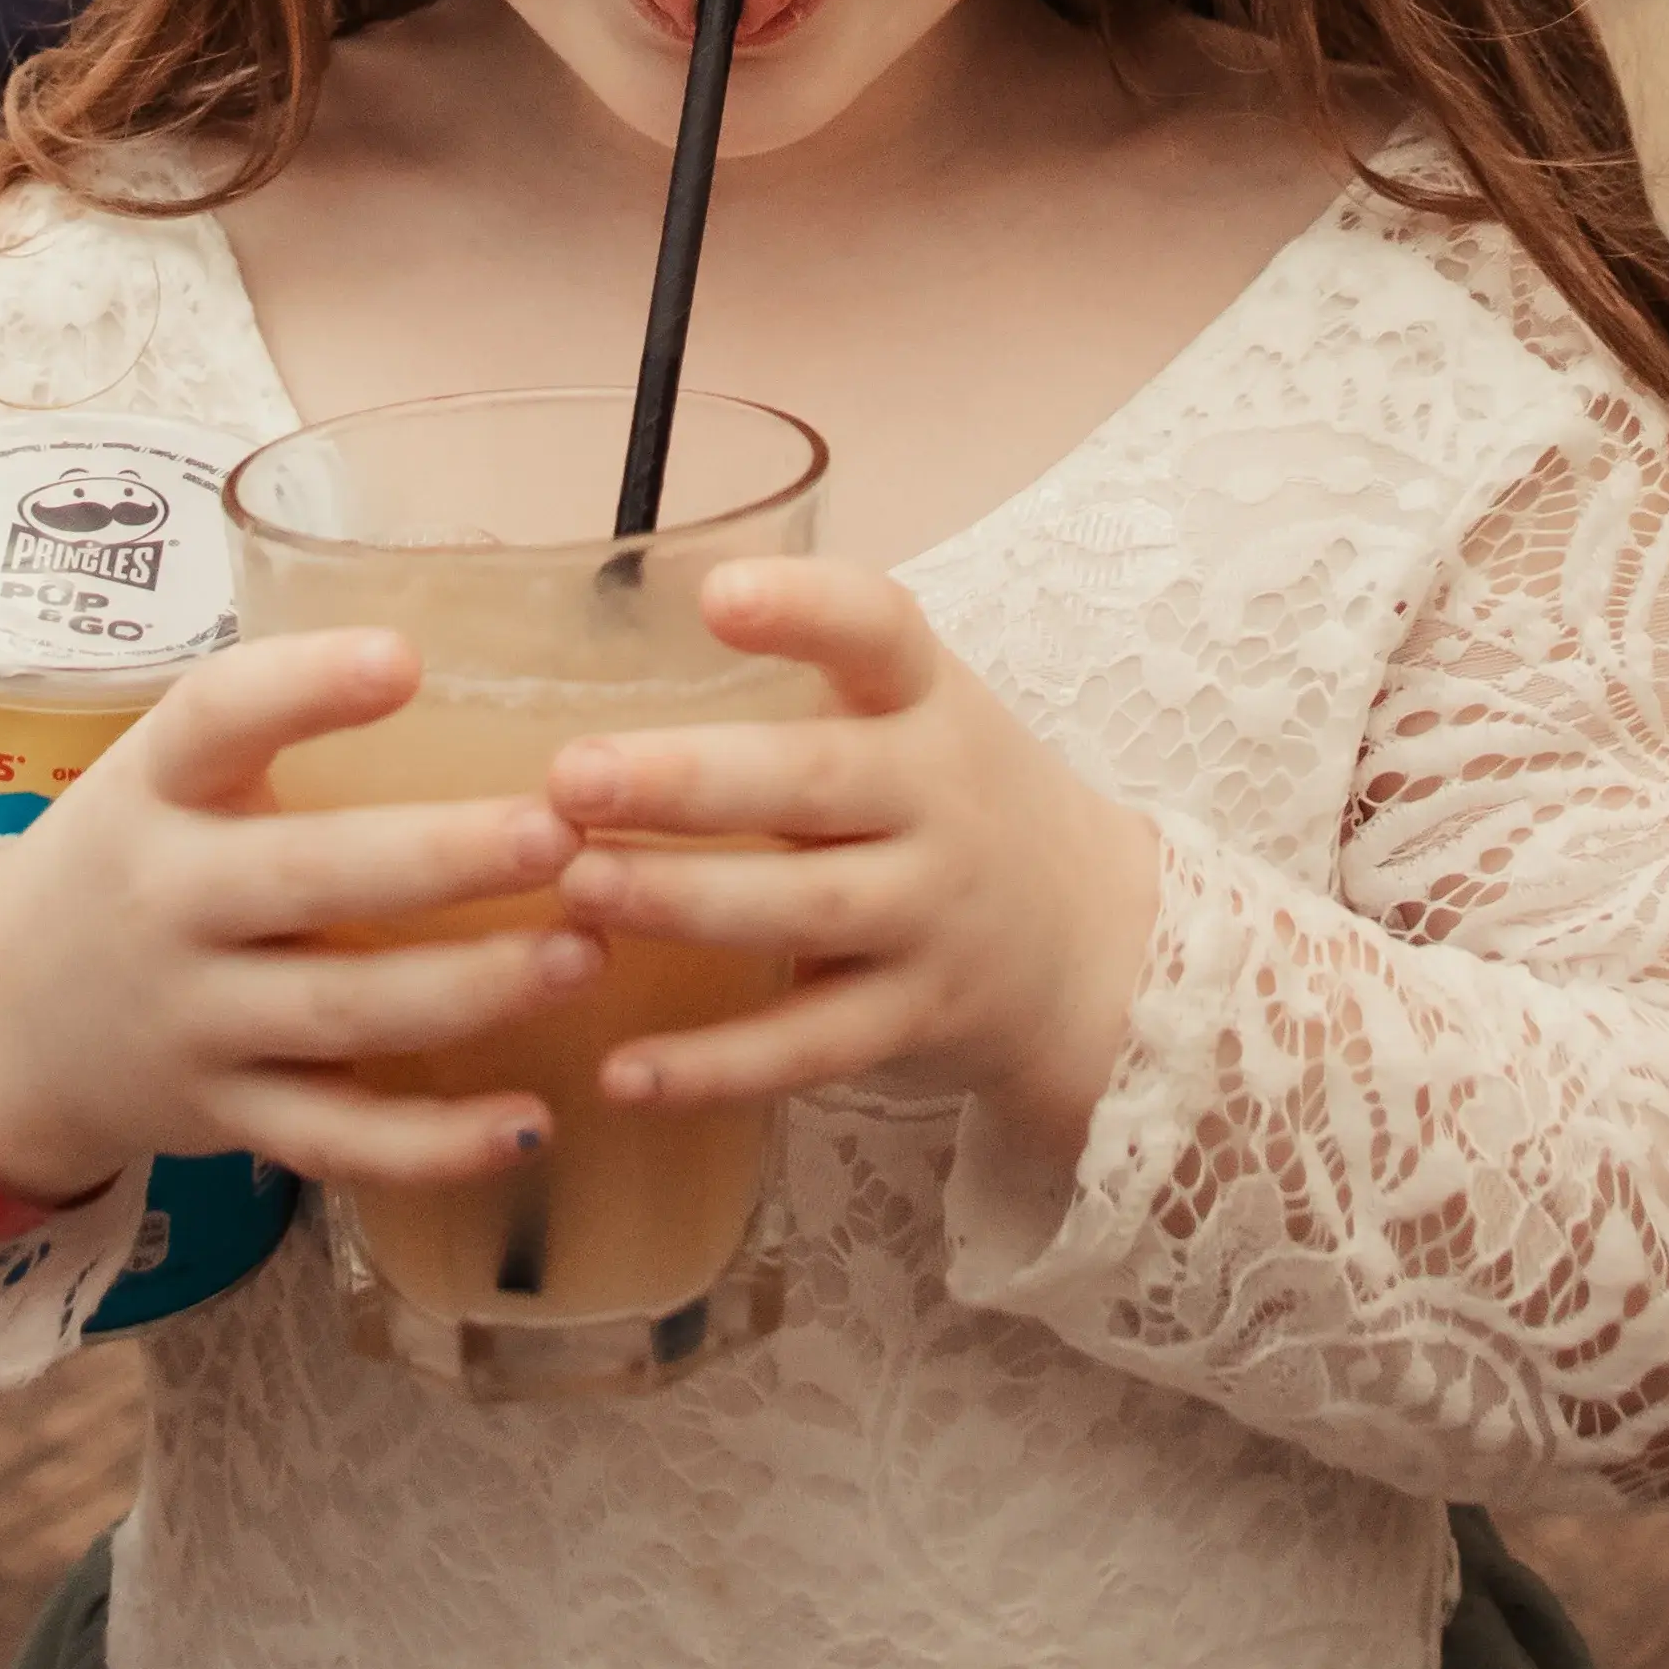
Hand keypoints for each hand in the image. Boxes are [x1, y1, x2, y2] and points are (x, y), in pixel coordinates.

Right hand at [0, 628, 595, 1210]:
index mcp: (154, 789)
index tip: (405, 658)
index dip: (303, 686)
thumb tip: (480, 608)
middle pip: (305, 879)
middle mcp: (168, 901)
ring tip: (585, 954)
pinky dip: (434, 1145)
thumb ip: (281, 720)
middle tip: (559, 831)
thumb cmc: (136, 859)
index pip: (210, 719)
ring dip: (470, 988)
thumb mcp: (165, 774)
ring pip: (341, 1014)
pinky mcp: (227, 1118)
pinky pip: (337, 1141)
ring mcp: (195, 1020)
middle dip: (438, 858)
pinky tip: (531, 1124)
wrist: (1, 1021)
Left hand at [547, 562, 1163, 1180]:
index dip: (805, 609)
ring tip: (578, 888)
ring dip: (688, 901)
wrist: (1094, 942)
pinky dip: (717, 1067)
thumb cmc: (952, 801)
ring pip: (808, 909)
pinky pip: (811, 1047)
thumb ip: (805, 678)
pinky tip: (624, 1073)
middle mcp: (941, 801)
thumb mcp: (916, 714)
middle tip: (574, 776)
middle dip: (691, 780)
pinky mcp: (917, 1018)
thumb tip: (605, 635)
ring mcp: (934, 915)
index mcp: (928, 702)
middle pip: (818, 781)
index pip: (881, 632)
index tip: (718, 595)